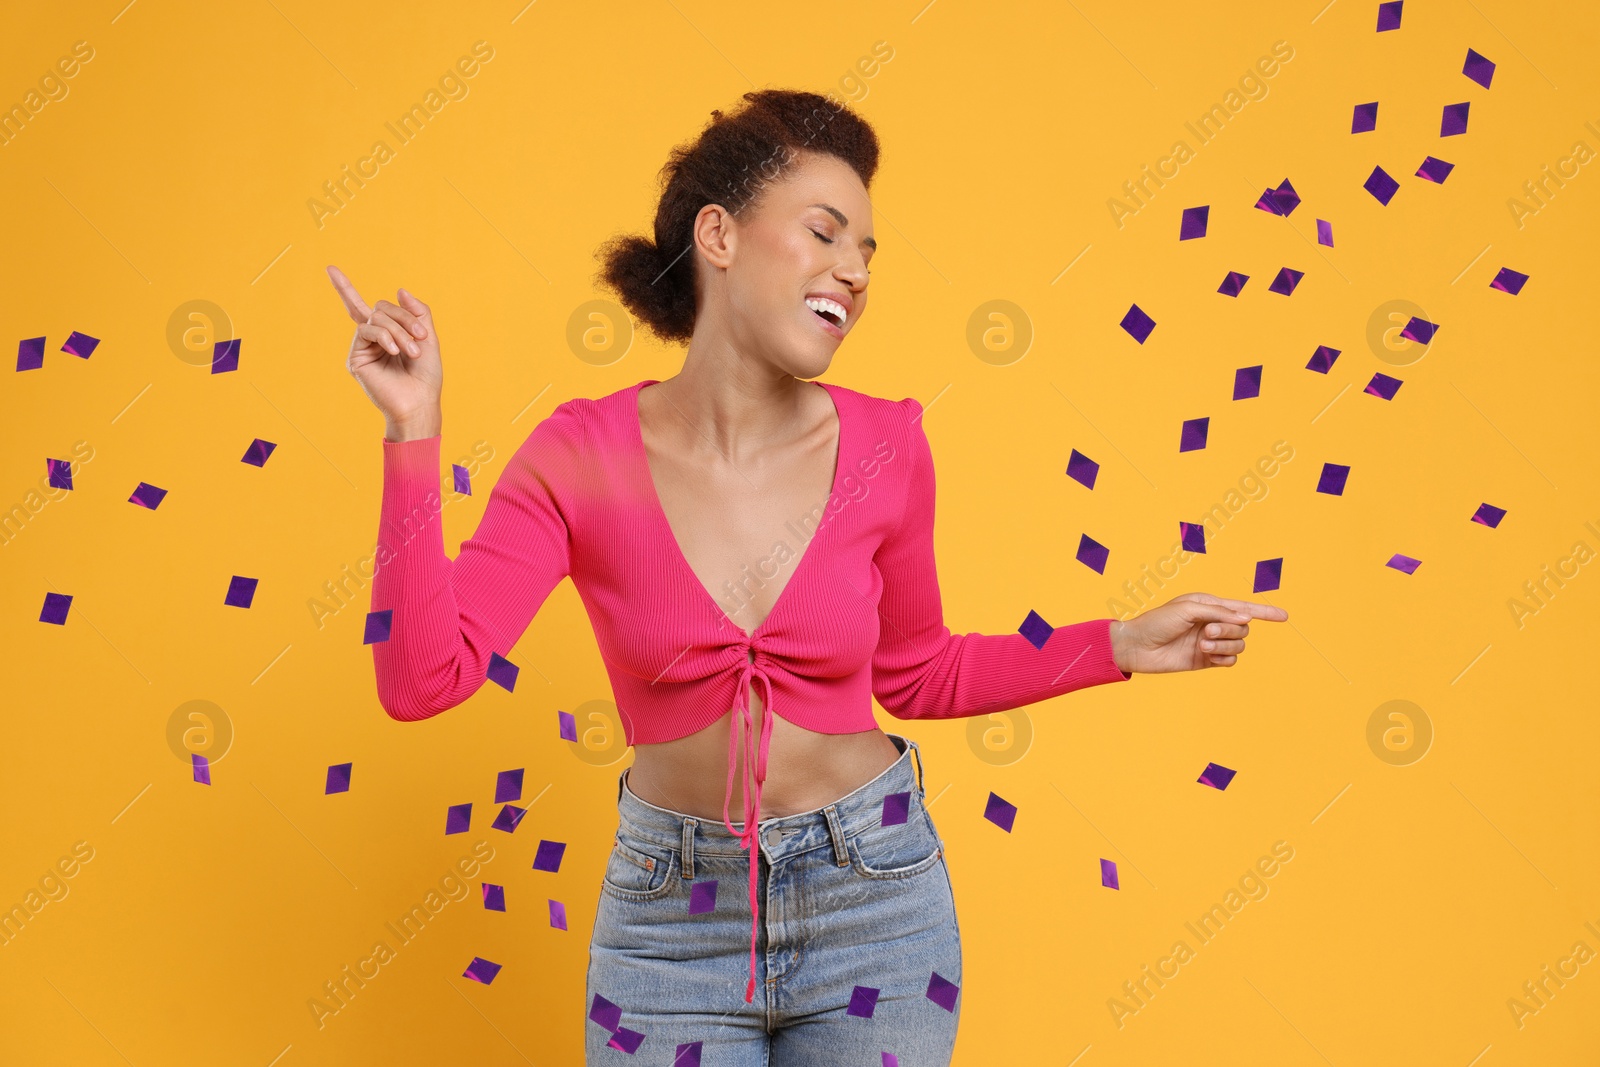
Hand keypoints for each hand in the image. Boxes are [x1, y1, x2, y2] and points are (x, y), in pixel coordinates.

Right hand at [326, 265, 442, 438]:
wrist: (419, 403)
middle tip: (421, 339)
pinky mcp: (355, 358)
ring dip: (399, 331)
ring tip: (412, 352)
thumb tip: (400, 289)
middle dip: (404, 319)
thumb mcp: (428, 338)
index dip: (344, 288)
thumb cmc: (426, 376)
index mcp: (387, 334)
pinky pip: (367, 331)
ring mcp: (362, 348)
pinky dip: (385, 336)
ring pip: (377, 318)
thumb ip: (417, 312)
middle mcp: (371, 339)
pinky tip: (395, 351)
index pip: (366, 308)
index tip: (329, 268)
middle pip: (381, 308)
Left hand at [1108, 592, 1287, 673]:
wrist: (1138, 647)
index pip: (1243, 608)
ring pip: (1238, 645)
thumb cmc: (1158, 622)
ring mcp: (1210, 643)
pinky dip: (1222, 659)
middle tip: (1205, 632)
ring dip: (1224, 645)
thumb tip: (1245, 617)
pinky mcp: (1206, 661)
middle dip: (1229, 630)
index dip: (1265, 612)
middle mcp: (1212, 623)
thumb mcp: (1188, 609)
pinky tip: (1206, 656)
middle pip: (1243, 627)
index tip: (1285, 616)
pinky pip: (1229, 661)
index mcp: (1209, 605)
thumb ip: (1218, 612)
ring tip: (1202, 645)